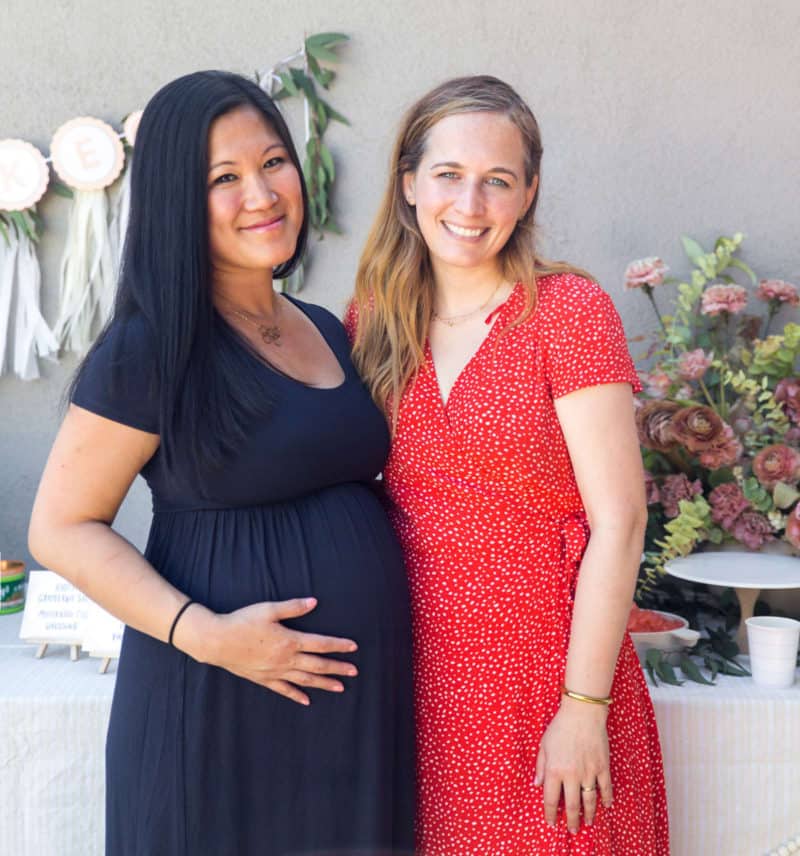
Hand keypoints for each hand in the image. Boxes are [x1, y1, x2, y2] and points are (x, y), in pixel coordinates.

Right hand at [177, 597, 358, 704]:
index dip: (338, 645)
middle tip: (354, 671)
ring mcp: (275, 672)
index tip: (353, 647)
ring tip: (340, 687)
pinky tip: (307, 701)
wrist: (217, 641)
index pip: (321, 644)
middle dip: (337, 668)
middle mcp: (285, 659)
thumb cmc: (243, 621)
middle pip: (318, 665)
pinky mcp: (264, 679)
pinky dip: (297, 695)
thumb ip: (293, 607)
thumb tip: (314, 602)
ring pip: (305, 680)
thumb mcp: (268, 609)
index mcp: (289, 640)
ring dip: (324, 684)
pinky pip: (284, 690)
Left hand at [534, 697, 612, 832]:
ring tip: (587, 823)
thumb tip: (537, 784)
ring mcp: (589, 772)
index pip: (551, 799)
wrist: (583, 713)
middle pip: (572, 805)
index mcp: (555, 770)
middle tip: (573, 831)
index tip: (551, 823)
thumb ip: (541, 766)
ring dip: (589, 814)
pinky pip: (605, 788)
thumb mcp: (544, 744)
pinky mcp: (603, 767)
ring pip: (589, 801)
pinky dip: (607, 799)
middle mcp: (572, 775)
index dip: (550, 814)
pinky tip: (606, 806)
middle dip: (572, 821)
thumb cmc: (560, 727)